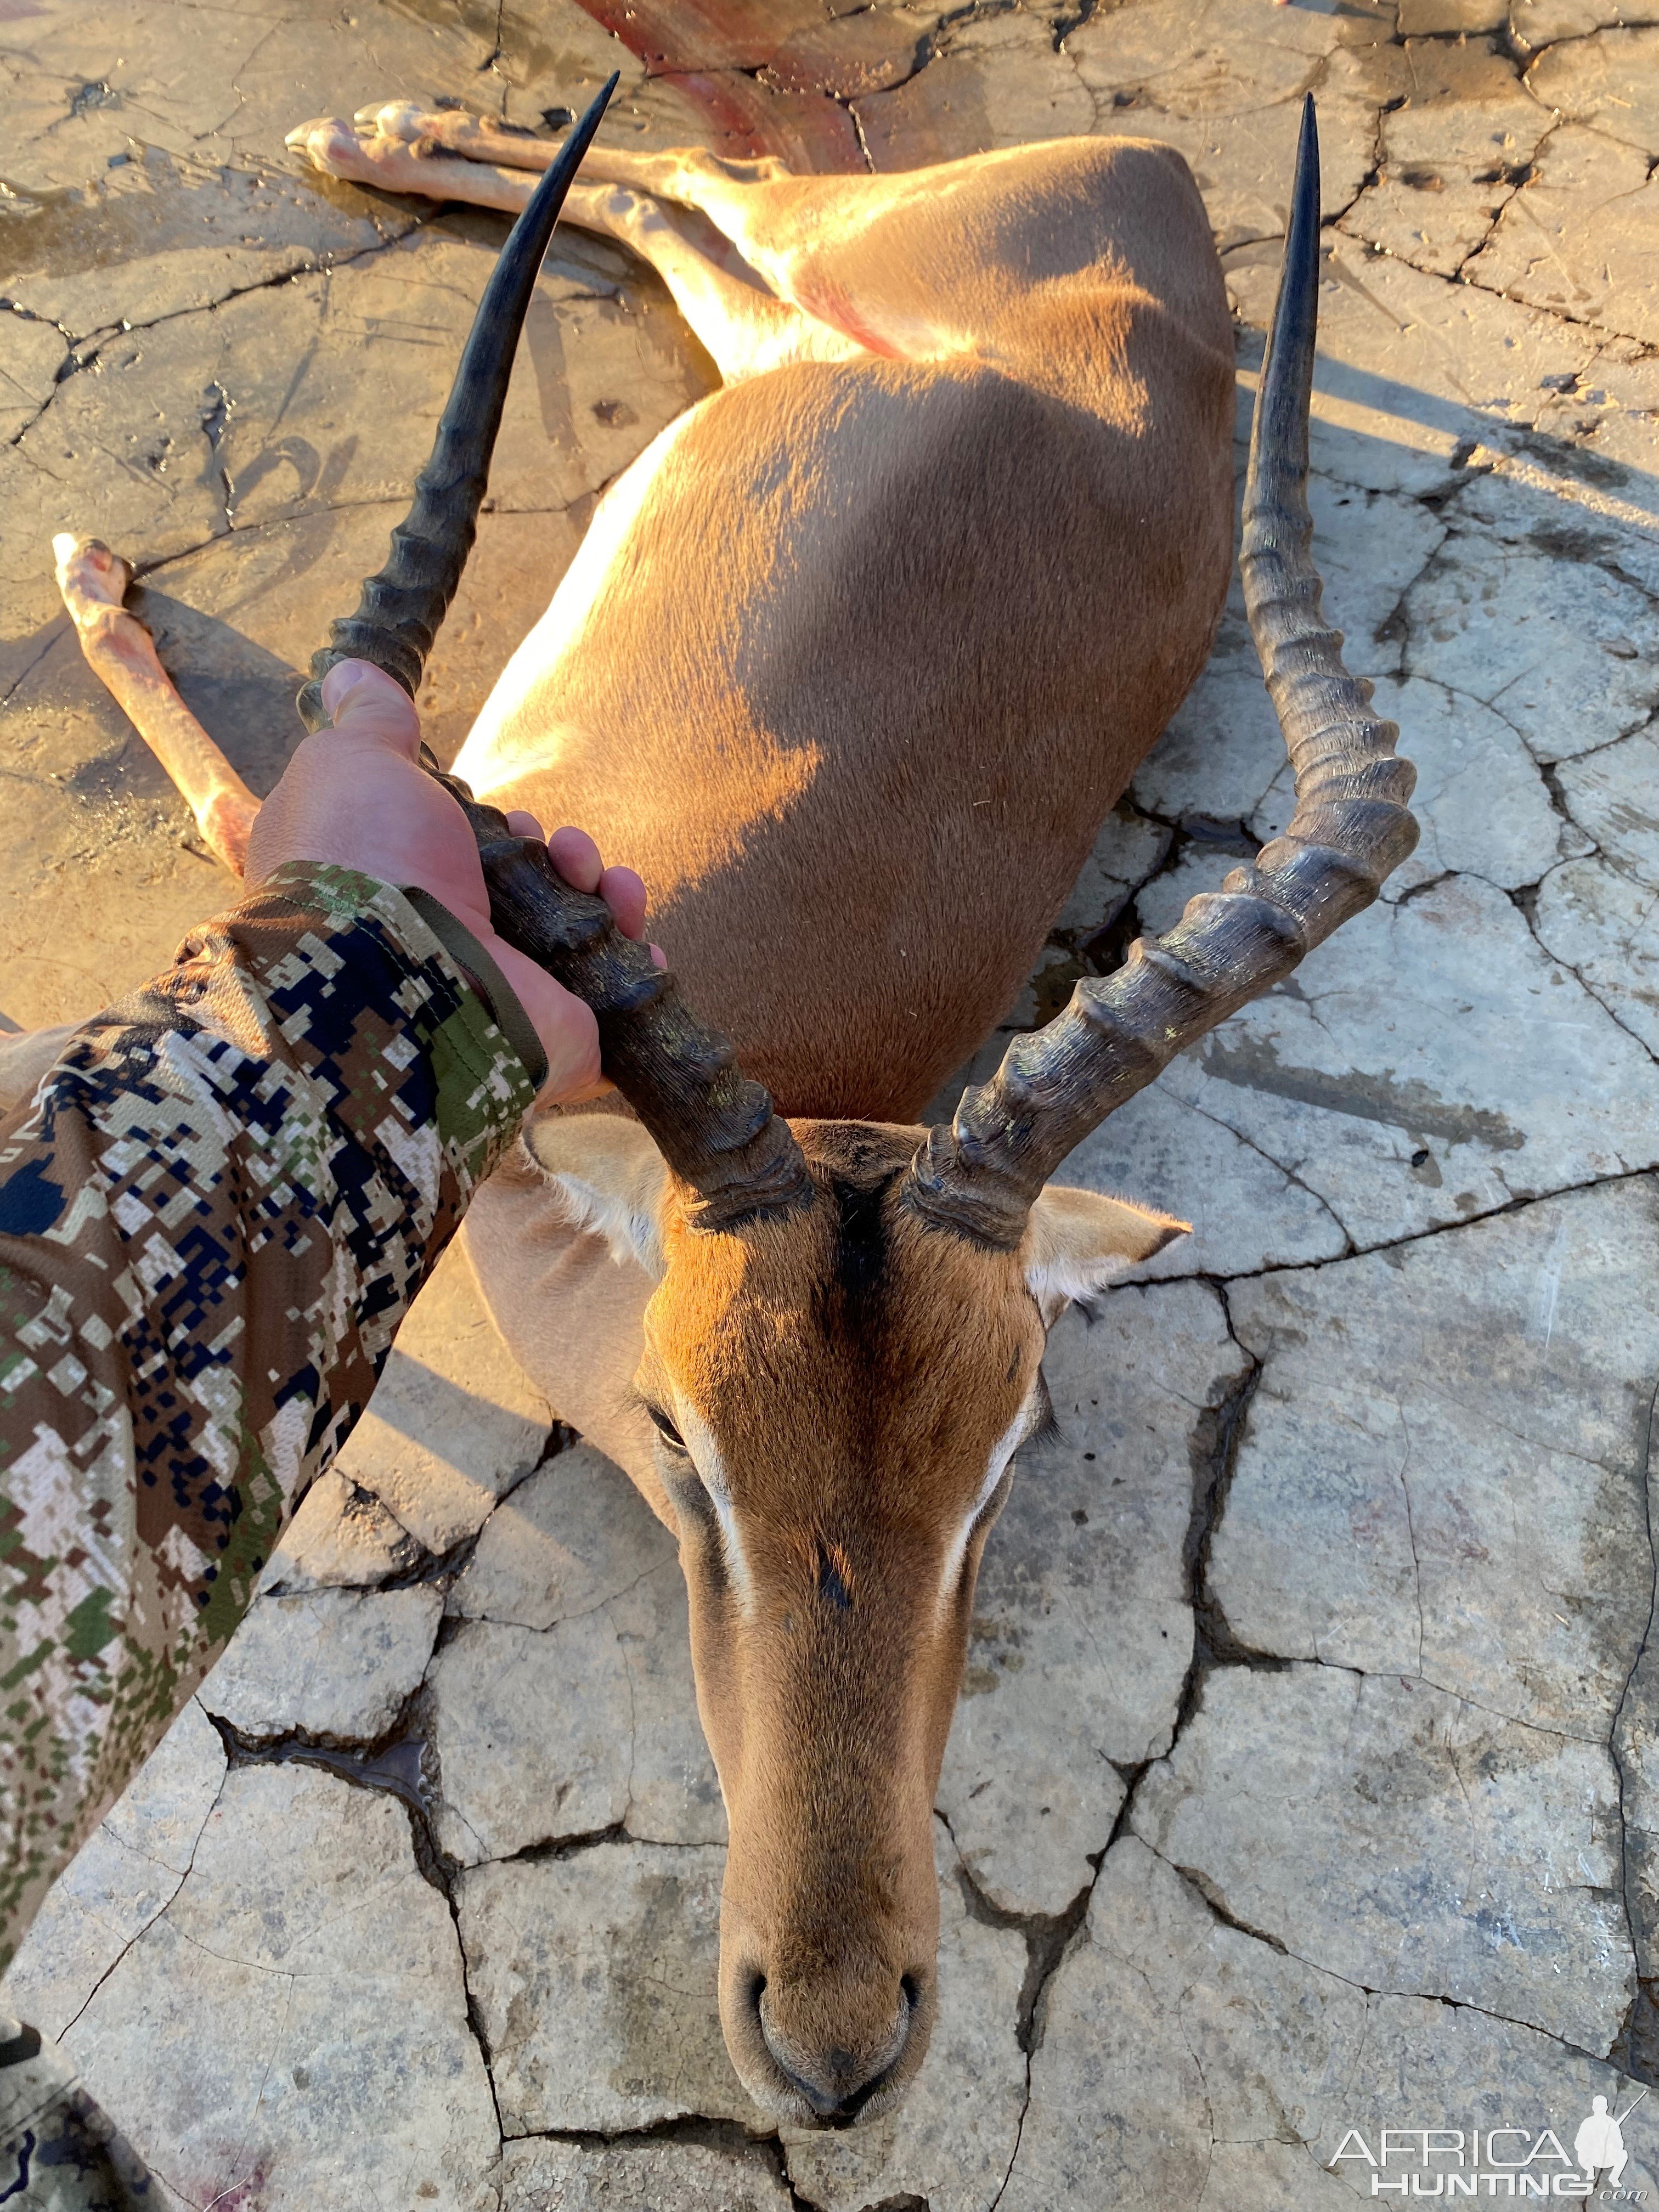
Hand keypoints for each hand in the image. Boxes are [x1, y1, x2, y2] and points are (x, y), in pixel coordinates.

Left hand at [244, 661, 656, 1101]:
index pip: (444, 854)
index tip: (493, 803)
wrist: (401, 973)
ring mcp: (500, 995)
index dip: (479, 821)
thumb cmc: (364, 862)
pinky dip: (635, 952)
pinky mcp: (553, 1033)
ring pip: (570, 932)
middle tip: (546, 839)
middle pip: (518, 885)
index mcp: (390, 891)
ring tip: (590, 873)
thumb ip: (366, 725)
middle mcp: (439, 947)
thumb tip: (349, 671)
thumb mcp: (351, 765)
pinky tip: (635, 926)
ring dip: (594, 885)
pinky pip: (614, 992)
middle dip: (547, 846)